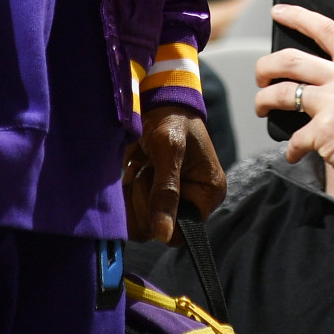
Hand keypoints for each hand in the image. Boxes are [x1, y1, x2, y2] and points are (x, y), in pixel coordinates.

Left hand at [124, 101, 225, 242]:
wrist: (157, 98)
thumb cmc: (171, 118)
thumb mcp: (169, 149)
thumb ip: (166, 192)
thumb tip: (163, 235)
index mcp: (208, 194)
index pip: (181, 232)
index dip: (160, 214)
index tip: (154, 181)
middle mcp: (192, 202)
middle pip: (157, 228)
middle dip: (144, 198)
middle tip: (147, 166)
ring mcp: (171, 201)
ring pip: (141, 222)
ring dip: (133, 193)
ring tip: (142, 165)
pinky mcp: (153, 196)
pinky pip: (131, 212)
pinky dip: (125, 192)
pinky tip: (132, 170)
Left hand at [257, 3, 333, 209]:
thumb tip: (306, 76)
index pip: (325, 27)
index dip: (298, 16)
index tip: (278, 11)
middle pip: (290, 58)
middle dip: (265, 66)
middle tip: (260, 76)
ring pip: (280, 92)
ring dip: (263, 100)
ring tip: (262, 107)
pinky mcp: (324, 130)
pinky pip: (293, 136)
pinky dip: (290, 147)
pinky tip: (294, 152)